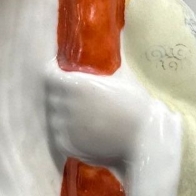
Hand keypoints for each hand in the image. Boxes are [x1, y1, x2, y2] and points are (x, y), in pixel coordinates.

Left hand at [45, 66, 165, 169]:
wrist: (145, 140)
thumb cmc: (138, 109)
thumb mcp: (123, 80)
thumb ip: (107, 68)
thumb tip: (108, 49)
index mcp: (77, 85)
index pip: (50, 77)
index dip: (55, 77)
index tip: (61, 78)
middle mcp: (67, 106)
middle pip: (52, 97)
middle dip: (60, 97)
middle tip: (75, 99)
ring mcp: (65, 128)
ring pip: (54, 117)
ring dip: (62, 116)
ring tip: (81, 117)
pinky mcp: (67, 146)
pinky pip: (59, 136)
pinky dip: (67, 134)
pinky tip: (84, 132)